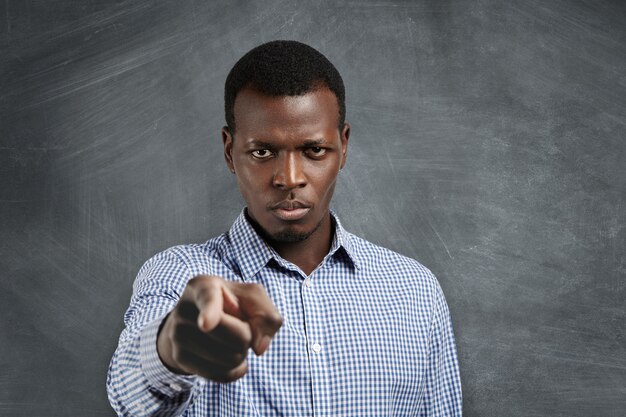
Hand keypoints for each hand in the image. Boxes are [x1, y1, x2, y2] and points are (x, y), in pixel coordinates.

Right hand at [156, 275, 282, 382]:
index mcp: (203, 286)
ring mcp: (178, 335)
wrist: (196, 318)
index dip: (210, 312)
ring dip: (241, 354)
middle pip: (237, 337)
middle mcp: (185, 309)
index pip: (208, 299)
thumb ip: (266, 314)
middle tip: (240, 328)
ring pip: (230, 359)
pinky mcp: (180, 358)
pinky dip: (235, 369)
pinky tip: (229, 358)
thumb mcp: (252, 298)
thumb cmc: (230, 303)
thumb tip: (258, 347)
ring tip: (230, 340)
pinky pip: (222, 374)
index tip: (206, 325)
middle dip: (248, 337)